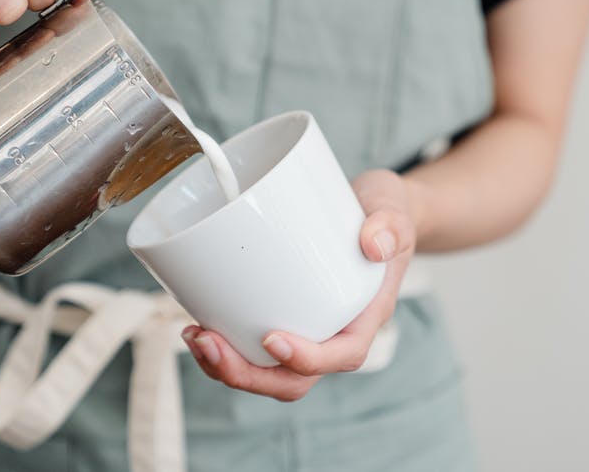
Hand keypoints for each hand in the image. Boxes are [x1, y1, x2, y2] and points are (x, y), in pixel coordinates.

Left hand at [181, 169, 422, 400]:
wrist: (372, 212)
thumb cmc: (383, 215)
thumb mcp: (393, 210)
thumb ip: (390, 225)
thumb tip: (373, 243)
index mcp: (364, 319)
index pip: (341, 356)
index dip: (306, 359)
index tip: (272, 338)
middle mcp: (334, 335)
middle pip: (293, 379)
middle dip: (248, 374)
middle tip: (208, 342)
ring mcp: (307, 332)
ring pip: (269, 373)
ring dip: (229, 367)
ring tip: (195, 337)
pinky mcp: (284, 319)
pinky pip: (254, 350)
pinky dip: (226, 348)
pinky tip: (199, 326)